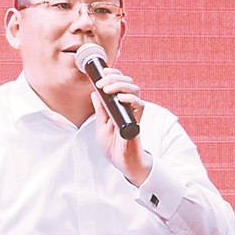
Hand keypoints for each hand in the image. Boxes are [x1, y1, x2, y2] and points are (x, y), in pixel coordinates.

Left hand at [91, 68, 151, 185]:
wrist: (121, 161)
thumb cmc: (113, 146)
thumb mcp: (101, 125)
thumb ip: (100, 109)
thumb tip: (94, 93)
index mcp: (119, 105)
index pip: (119, 83)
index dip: (113, 74)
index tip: (103, 72)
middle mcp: (128, 106)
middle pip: (128, 82)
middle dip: (114, 77)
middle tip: (102, 82)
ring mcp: (133, 112)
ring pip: (134, 90)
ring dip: (120, 85)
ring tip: (108, 88)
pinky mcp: (137, 120)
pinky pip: (139, 105)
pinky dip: (130, 99)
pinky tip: (120, 98)